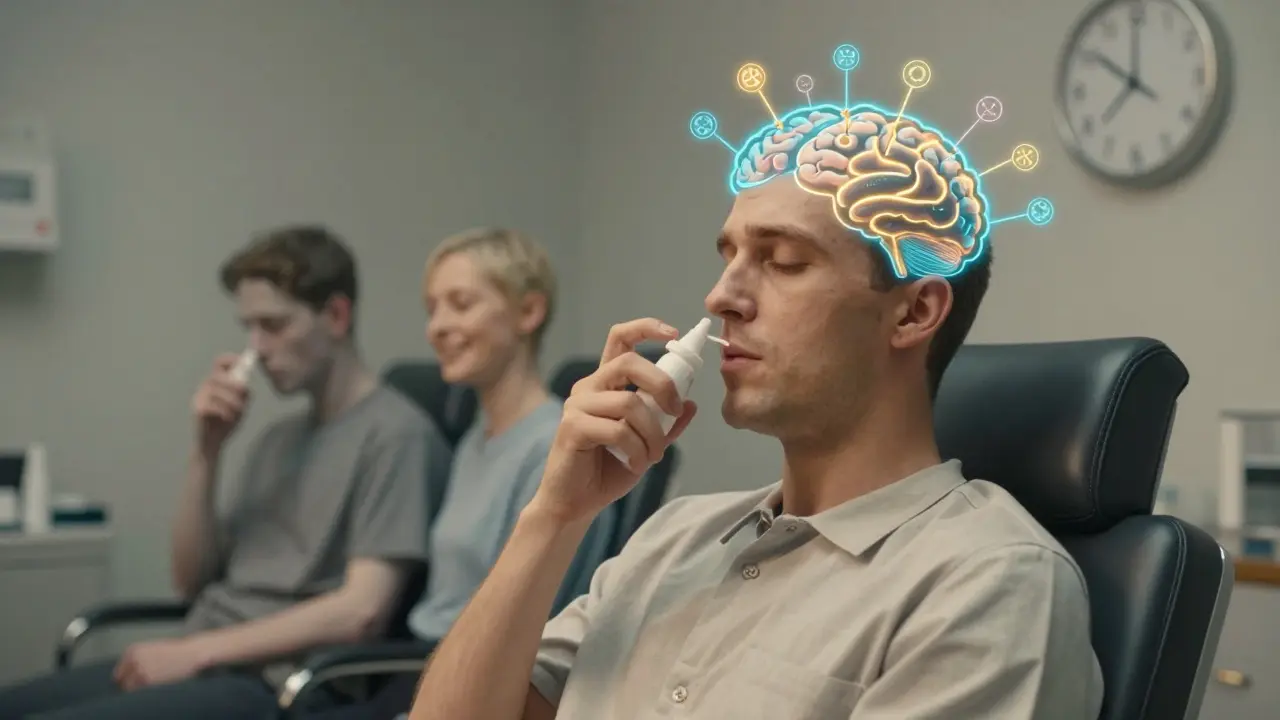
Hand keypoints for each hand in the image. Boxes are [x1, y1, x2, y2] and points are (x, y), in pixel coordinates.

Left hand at [113, 638, 207, 690]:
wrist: (188, 653)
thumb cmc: (173, 651)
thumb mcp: (151, 649)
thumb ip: (138, 658)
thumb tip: (127, 671)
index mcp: (133, 649)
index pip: (119, 669)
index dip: (125, 675)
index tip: (130, 678)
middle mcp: (133, 659)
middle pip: (120, 678)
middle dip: (127, 682)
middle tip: (137, 683)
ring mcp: (139, 669)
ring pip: (127, 685)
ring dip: (135, 686)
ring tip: (147, 682)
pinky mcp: (147, 679)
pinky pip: (137, 689)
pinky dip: (142, 688)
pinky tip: (153, 683)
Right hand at [191, 353, 250, 454]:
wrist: (212, 443)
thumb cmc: (226, 422)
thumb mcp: (241, 405)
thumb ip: (243, 393)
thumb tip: (245, 383)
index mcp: (217, 383)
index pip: (219, 363)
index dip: (230, 359)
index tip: (242, 362)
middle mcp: (206, 386)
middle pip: (219, 376)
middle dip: (234, 386)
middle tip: (243, 399)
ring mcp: (199, 397)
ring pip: (217, 391)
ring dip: (232, 402)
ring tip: (236, 413)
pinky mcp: (197, 409)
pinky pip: (213, 405)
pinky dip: (225, 412)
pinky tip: (228, 418)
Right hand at [532, 318, 697, 524]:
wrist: (576, 503)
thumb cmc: (607, 470)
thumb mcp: (646, 444)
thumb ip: (666, 423)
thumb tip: (690, 403)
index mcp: (605, 383)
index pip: (620, 338)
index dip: (646, 327)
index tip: (675, 333)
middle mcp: (589, 387)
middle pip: (629, 362)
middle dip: (662, 384)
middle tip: (674, 410)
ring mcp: (577, 405)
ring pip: (630, 403)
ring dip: (652, 433)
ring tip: (653, 456)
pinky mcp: (572, 427)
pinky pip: (618, 430)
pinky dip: (638, 451)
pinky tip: (636, 465)